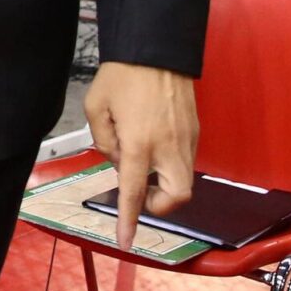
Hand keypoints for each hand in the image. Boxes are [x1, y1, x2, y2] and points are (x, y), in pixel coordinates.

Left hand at [83, 61, 198, 249]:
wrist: (156, 49)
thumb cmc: (123, 75)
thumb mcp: (95, 106)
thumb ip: (102, 140)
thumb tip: (117, 159)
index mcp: (140, 144)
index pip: (135, 192)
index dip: (129, 220)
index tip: (126, 241)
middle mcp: (169, 147)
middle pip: (176, 197)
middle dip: (158, 203)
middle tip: (140, 187)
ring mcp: (187, 140)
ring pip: (184, 180)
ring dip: (163, 180)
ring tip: (141, 154)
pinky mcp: (195, 131)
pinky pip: (185, 159)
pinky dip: (170, 162)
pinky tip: (152, 140)